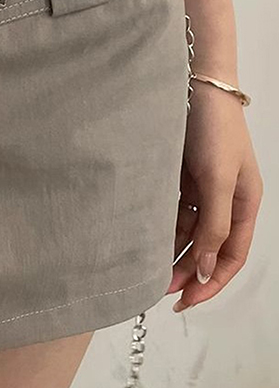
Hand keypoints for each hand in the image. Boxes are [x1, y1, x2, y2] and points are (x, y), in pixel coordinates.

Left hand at [167, 79, 262, 311]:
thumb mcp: (218, 182)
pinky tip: (142, 237)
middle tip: (158, 290)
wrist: (193, 87)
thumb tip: (207, 271)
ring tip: (146, 268)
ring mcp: (200, 189)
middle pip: (205, 248)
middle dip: (185, 271)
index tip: (187, 300)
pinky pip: (169, 210)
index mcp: (245, 205)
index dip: (212, 282)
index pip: (230, 256)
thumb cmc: (214, 130)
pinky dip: (158, 225)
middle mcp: (223, 201)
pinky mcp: (178, 177)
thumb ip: (214, 227)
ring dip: (169, 250)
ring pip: (185, 231)